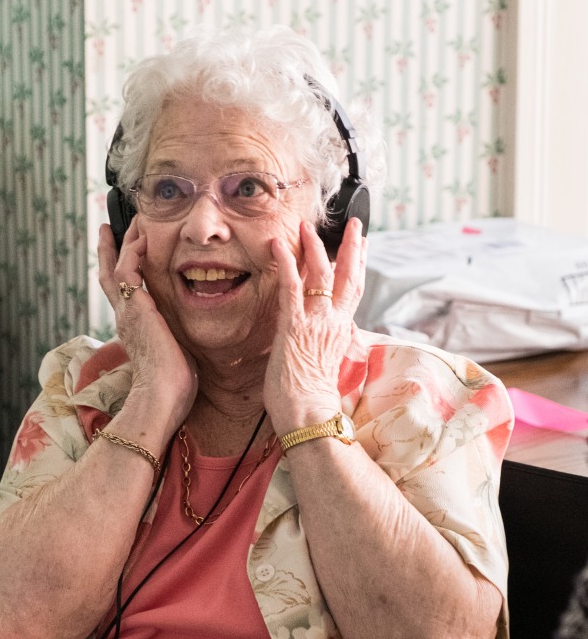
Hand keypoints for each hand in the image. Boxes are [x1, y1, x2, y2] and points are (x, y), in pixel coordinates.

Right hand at [98, 221, 197, 433]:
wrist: (162, 395)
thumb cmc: (173, 385)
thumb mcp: (175, 353)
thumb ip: (175, 337)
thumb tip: (189, 335)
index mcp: (134, 327)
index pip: (122, 293)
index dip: (119, 271)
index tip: (123, 253)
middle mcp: (125, 317)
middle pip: (108, 275)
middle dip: (109, 250)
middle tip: (109, 228)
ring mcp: (126, 312)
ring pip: (116, 267)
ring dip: (123, 243)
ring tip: (131, 222)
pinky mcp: (133, 308)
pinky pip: (126, 270)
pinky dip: (132, 252)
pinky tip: (143, 238)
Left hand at [263, 217, 366, 432]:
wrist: (308, 415)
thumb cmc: (311, 401)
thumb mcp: (324, 366)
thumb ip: (324, 346)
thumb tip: (319, 340)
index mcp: (341, 332)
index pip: (354, 291)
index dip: (359, 265)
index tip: (363, 244)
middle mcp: (333, 323)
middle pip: (348, 276)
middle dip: (350, 246)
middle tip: (353, 223)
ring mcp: (315, 323)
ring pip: (320, 275)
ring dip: (313, 247)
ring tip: (305, 226)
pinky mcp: (293, 327)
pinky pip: (291, 288)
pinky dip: (285, 264)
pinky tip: (277, 246)